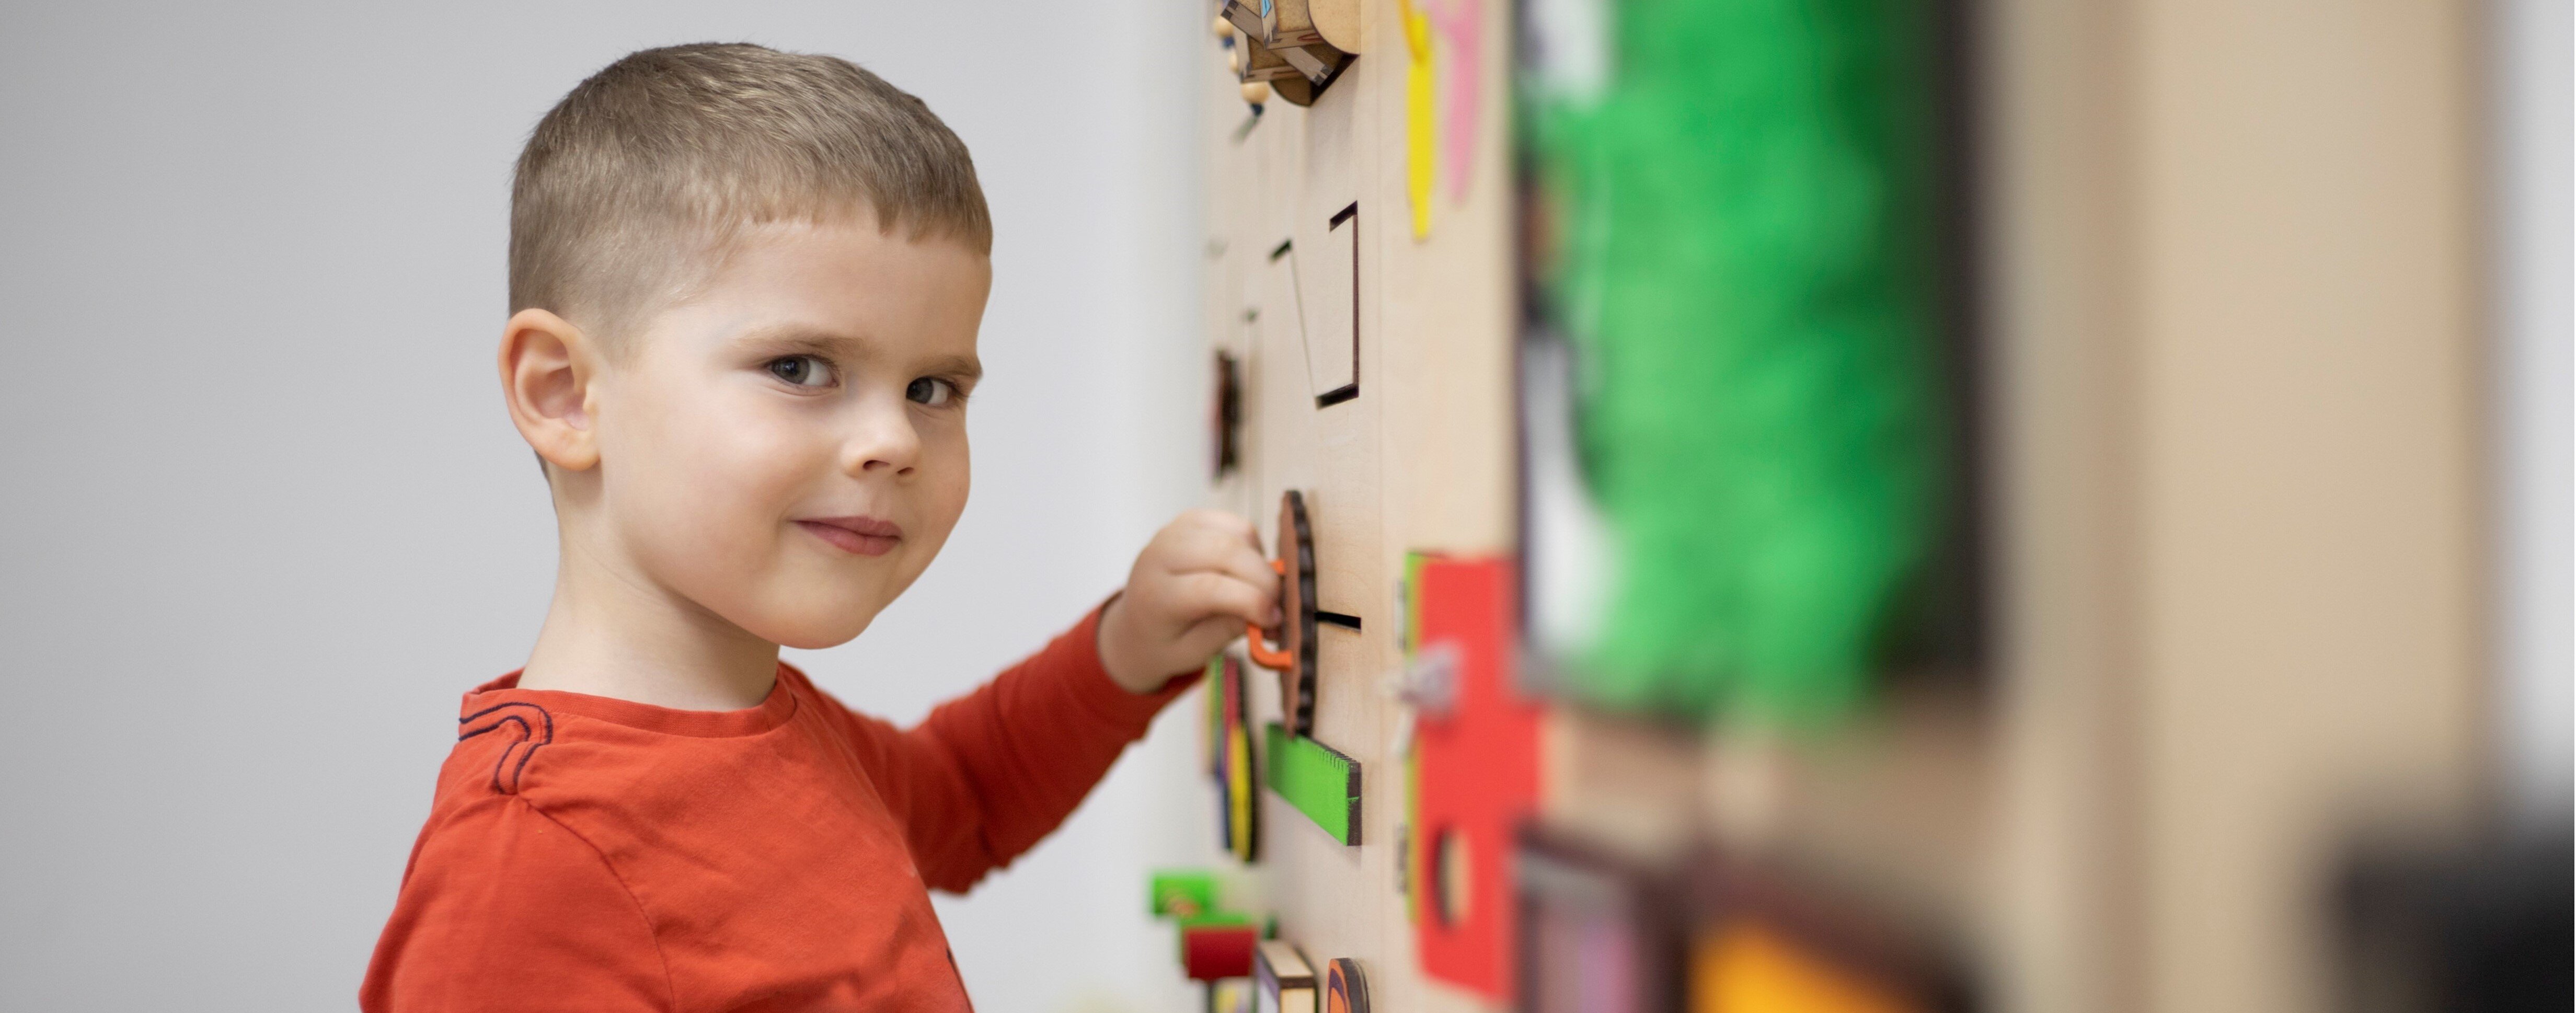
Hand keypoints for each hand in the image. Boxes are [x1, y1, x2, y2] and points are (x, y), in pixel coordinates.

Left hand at [1096, 510, 1279, 692]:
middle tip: (1277, 607)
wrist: (1135, 624)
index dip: (1251, 601)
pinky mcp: (1191, 520)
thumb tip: (1272, 614)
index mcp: (1155, 594)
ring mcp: (1175, 531)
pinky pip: (1237, 525)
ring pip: (1237, 534)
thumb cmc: (1165, 642)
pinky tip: (1247, 571)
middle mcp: (1160, 554)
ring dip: (1260, 563)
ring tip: (1258, 592)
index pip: (1210, 588)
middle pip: (1226, 552)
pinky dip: (1253, 547)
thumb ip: (1229, 629)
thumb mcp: (1194, 652)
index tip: (1273, 621)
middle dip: (1264, 580)